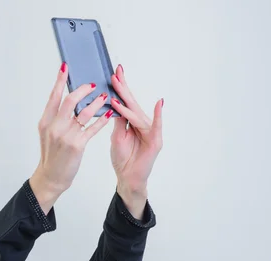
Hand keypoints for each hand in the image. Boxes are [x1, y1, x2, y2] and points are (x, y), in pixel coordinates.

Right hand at [30, 62, 113, 212]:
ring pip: (84, 112)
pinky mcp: (77, 145)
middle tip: (92, 85)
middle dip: (83, 89)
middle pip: (70, 100)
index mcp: (45, 122)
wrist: (51, 177)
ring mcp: (66, 136)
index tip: (66, 67)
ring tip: (104, 97)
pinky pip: (92, 128)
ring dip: (96, 103)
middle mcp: (54, 126)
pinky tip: (107, 115)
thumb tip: (65, 100)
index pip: (53, 96)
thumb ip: (55, 118)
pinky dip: (101, 120)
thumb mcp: (47, 134)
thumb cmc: (52, 155)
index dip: (60, 81)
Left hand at [109, 64, 163, 194]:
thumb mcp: (116, 136)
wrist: (128, 177)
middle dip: (123, 87)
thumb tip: (112, 103)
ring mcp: (150, 131)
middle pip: (131, 103)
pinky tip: (159, 103)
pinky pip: (156, 126)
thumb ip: (117, 121)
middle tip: (116, 72)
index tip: (112, 72)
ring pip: (137, 114)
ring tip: (118, 92)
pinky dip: (158, 115)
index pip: (124, 101)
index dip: (119, 87)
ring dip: (128, 103)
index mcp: (131, 121)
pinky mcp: (155, 141)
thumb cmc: (123, 158)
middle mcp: (141, 122)